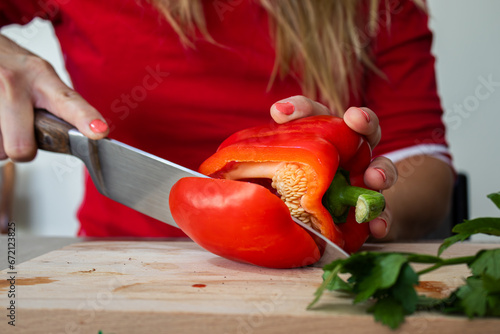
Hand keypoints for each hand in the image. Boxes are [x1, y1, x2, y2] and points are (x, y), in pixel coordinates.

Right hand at [0, 34, 107, 161]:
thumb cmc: (16, 70)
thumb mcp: (44, 80)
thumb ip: (60, 109)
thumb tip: (82, 140)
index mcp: (42, 77)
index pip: (69, 103)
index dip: (85, 119)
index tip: (99, 131)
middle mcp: (13, 82)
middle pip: (21, 147)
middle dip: (23, 149)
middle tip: (23, 134)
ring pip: (0, 150)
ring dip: (3, 141)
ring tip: (6, 118)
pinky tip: (0, 120)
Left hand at [270, 95, 397, 238]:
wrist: (301, 230)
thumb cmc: (283, 197)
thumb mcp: (268, 176)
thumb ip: (259, 162)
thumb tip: (228, 160)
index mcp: (320, 139)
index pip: (314, 114)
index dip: (301, 109)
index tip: (280, 113)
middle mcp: (345, 155)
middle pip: (364, 131)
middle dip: (365, 123)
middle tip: (356, 121)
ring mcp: (359, 182)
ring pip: (381, 169)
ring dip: (381, 170)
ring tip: (373, 178)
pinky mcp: (366, 212)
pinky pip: (381, 213)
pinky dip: (382, 219)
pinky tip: (375, 226)